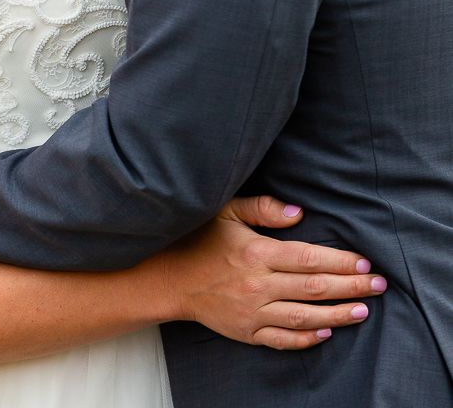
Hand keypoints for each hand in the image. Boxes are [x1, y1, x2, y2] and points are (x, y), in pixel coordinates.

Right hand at [163, 195, 386, 349]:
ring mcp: (253, 313)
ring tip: (364, 311)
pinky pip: (284, 340)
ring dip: (339, 314)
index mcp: (257, 253)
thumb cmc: (199, 240)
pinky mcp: (247, 332)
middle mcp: (258, 285)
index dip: (340, 262)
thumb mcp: (226, 211)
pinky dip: (308, 338)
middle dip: (352, 287)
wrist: (169, 278)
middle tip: (379, 286)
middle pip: (315, 288)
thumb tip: (298, 212)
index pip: (309, 259)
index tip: (364, 262)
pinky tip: (327, 331)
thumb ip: (263, 208)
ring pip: (306, 317)